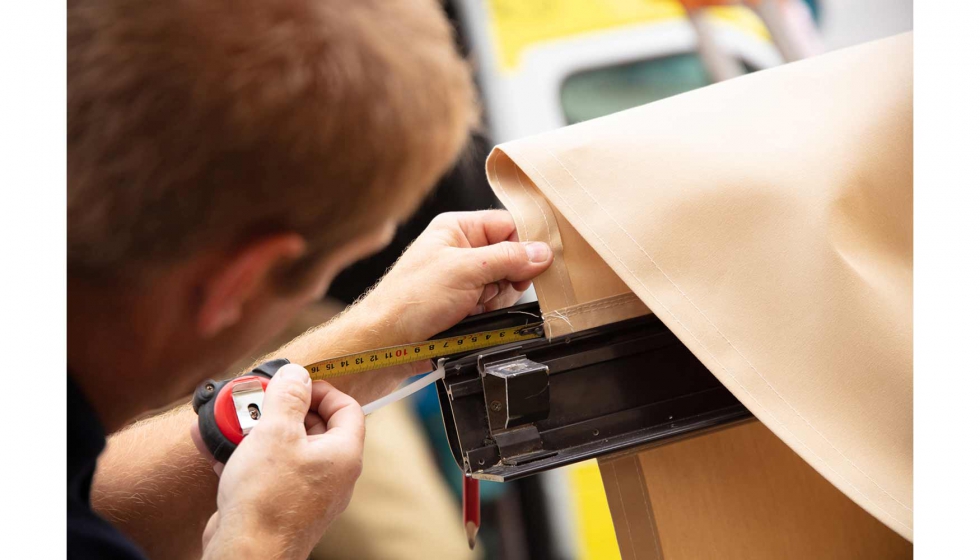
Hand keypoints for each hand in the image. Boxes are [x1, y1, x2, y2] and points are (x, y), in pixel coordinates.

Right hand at [200, 364, 363, 559]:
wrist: (244, 554)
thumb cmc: (268, 497)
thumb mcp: (277, 432)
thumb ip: (288, 397)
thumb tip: (297, 374)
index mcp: (343, 455)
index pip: (347, 409)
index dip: (322, 390)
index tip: (295, 383)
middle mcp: (330, 475)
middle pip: (311, 427)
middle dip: (279, 408)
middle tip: (256, 398)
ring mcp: (304, 492)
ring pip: (282, 448)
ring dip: (253, 429)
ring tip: (227, 417)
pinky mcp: (277, 505)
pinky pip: (263, 470)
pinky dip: (241, 453)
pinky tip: (211, 440)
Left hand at [355, 210, 553, 343]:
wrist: (386, 344)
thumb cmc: (409, 301)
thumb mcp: (465, 270)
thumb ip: (508, 258)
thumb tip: (542, 252)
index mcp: (457, 228)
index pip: (508, 224)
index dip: (524, 244)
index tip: (534, 264)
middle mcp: (461, 250)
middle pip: (511, 257)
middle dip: (508, 278)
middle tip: (490, 289)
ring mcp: (463, 279)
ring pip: (506, 285)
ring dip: (496, 300)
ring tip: (471, 306)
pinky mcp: (464, 305)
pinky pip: (495, 306)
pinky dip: (489, 315)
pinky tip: (470, 319)